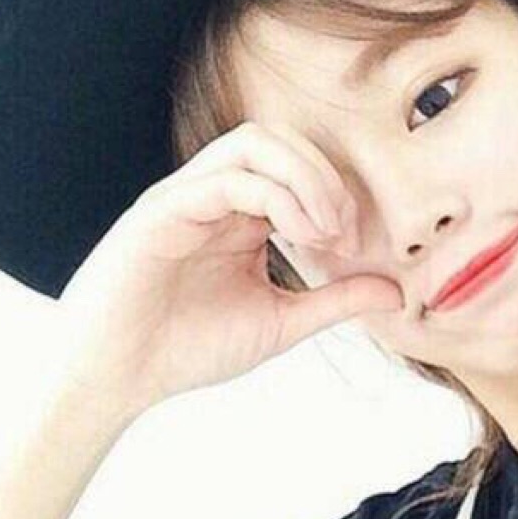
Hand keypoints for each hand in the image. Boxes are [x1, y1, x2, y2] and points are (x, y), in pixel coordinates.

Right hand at [56, 121, 403, 414]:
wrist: (119, 378)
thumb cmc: (190, 348)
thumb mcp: (283, 320)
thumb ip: (337, 300)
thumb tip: (397, 290)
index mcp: (241, 213)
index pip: (298, 166)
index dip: (339, 195)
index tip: (358, 247)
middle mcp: (215, 194)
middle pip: (280, 140)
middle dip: (327, 178)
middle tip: (346, 233)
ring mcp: (187, 196)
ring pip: (254, 142)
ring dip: (305, 177)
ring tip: (325, 230)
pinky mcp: (163, 209)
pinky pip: (226, 177)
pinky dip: (276, 196)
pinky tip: (298, 234)